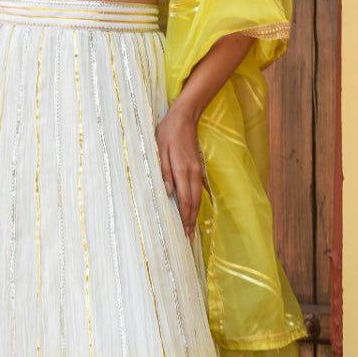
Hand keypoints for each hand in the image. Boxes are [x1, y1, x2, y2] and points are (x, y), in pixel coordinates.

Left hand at [154, 99, 202, 239]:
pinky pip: (198, 190)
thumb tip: (167, 192)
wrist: (184, 116)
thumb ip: (163, 172)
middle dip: (190, 222)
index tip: (183, 234)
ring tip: (191, 230)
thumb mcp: (159, 150)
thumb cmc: (167, 132)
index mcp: (182, 170)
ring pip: (198, 198)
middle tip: (188, 240)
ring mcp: (197, 170)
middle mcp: (192, 172)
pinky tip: (193, 211)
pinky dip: (196, 203)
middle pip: (194, 203)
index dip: (184, 218)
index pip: (185, 200)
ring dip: (194, 215)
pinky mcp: (198, 167)